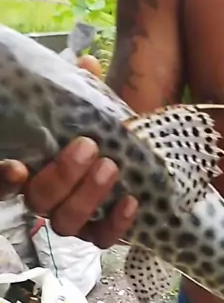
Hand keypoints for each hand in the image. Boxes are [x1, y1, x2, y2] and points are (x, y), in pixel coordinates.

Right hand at [0, 54, 137, 248]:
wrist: (130, 154)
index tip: (17, 167)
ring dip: (88, 197)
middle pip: (39, 201)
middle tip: (88, 148)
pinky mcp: (97, 231)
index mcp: (29, 169)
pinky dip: (115, 224)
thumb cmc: (96, 129)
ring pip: (67, 223)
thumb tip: (87, 63)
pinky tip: (131, 201)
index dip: (4, 181)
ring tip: (111, 166)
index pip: (3, 184)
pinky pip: (101, 238)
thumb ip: (80, 88)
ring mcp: (70, 218)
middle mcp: (44, 198)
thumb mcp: (85, 107)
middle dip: (62, 176)